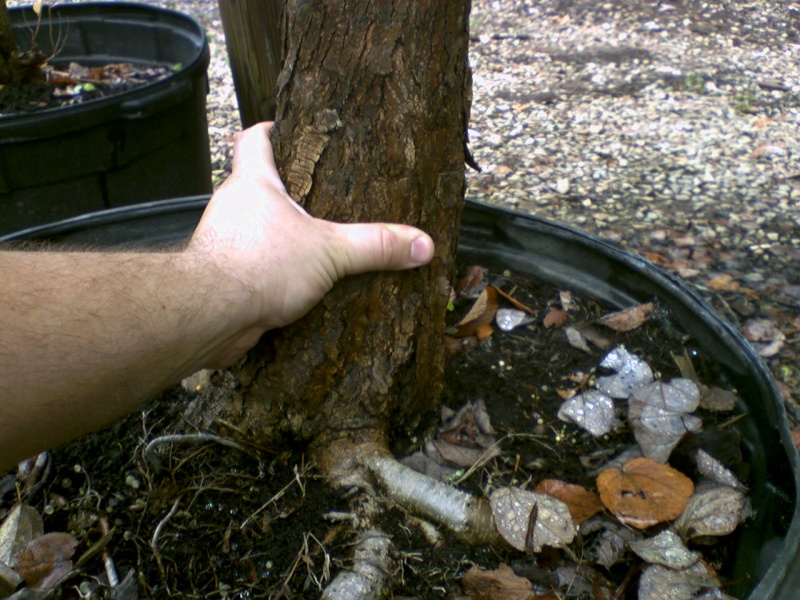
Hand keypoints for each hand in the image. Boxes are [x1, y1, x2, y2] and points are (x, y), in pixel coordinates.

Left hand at [187, 122, 434, 365]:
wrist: (212, 314)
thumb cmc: (258, 265)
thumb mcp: (329, 251)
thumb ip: (375, 245)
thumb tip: (421, 244)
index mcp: (253, 183)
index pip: (254, 139)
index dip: (272, 129)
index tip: (290, 128)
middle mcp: (234, 207)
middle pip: (257, 185)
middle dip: (287, 190)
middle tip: (324, 195)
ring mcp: (226, 242)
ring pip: (256, 228)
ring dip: (281, 234)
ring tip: (317, 241)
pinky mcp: (227, 276)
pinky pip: (254, 264)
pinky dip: (274, 269)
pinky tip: (299, 283)